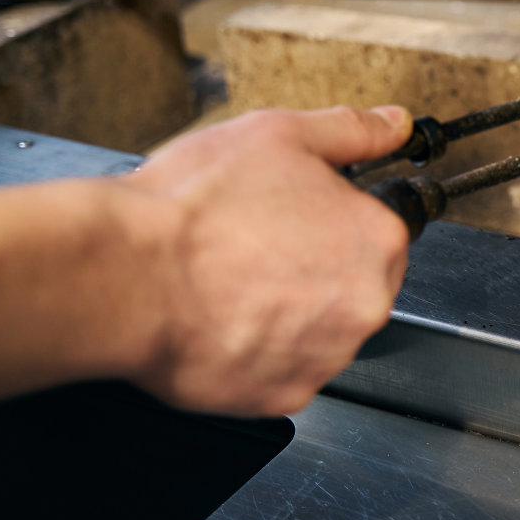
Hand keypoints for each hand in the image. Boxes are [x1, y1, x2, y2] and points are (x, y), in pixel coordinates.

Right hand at [124, 105, 412, 416]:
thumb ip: (351, 130)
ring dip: (287, 314)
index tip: (294, 220)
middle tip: (254, 250)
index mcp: (377, 240)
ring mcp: (328, 355)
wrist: (126, 273)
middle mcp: (367, 304)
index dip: (332, 221)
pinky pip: (281, 371)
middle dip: (314, 270)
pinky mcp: (284, 394)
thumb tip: (393, 125)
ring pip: (320, 332)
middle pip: (354, 286)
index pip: (378, 233)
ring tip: (232, 285)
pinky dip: (257, 352)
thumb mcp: (280, 135)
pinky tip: (223, 322)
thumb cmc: (195, 207)